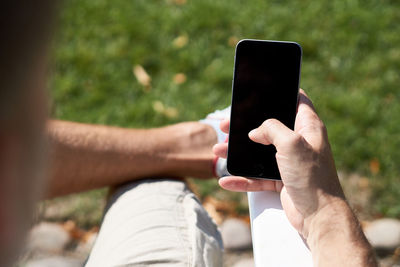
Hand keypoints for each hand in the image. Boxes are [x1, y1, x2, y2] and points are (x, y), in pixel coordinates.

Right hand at [213, 89, 345, 237]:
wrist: (318, 216)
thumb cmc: (312, 177)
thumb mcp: (291, 143)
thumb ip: (271, 129)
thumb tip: (255, 131)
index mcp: (307, 128)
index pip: (297, 101)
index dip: (282, 93)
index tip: (263, 90)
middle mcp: (298, 142)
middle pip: (268, 128)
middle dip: (246, 126)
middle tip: (227, 125)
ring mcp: (288, 162)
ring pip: (258, 153)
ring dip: (238, 153)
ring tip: (218, 151)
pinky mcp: (280, 180)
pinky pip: (256, 176)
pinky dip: (241, 178)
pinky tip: (226, 180)